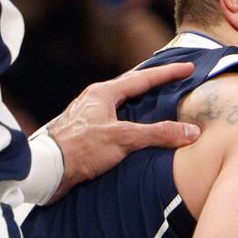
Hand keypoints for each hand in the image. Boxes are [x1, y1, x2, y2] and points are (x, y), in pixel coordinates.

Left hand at [48, 61, 199, 194]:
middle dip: (153, 81)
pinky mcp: (85, 134)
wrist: (46, 171)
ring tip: (158, 101)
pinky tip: (136, 130)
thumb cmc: (80, 149)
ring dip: (141, 101)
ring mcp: (89, 116)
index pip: (143, 78)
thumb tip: (191, 131)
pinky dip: (131, 120)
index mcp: (103, 93)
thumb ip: (158, 133)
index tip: (188, 67)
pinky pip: (115, 120)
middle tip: (173, 77)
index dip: (168, 73)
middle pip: (130, 85)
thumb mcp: (123, 139)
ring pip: (121, 103)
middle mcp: (95, 100)